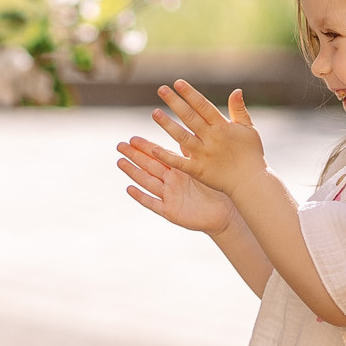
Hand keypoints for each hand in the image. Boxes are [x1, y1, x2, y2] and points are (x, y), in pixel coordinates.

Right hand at [116, 134, 233, 233]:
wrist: (225, 213)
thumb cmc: (218, 190)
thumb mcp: (204, 168)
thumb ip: (192, 154)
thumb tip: (186, 132)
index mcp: (179, 169)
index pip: (159, 155)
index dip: (145, 147)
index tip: (132, 138)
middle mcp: (171, 181)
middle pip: (149, 166)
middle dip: (134, 156)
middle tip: (120, 146)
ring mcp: (169, 196)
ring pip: (147, 182)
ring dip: (133, 172)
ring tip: (120, 162)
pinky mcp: (170, 211)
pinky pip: (152, 203)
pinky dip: (141, 197)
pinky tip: (129, 189)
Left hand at [142, 79, 267, 198]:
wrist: (251, 181)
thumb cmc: (251, 153)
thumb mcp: (249, 129)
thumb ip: (239, 110)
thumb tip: (236, 90)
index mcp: (223, 126)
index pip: (203, 106)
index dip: (190, 94)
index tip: (177, 82)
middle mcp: (211, 138)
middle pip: (190, 117)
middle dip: (175, 102)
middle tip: (161, 89)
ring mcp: (203, 154)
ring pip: (182, 137)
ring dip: (167, 125)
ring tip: (154, 113)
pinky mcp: (198, 170)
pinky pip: (180, 162)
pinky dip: (167, 156)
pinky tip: (153, 149)